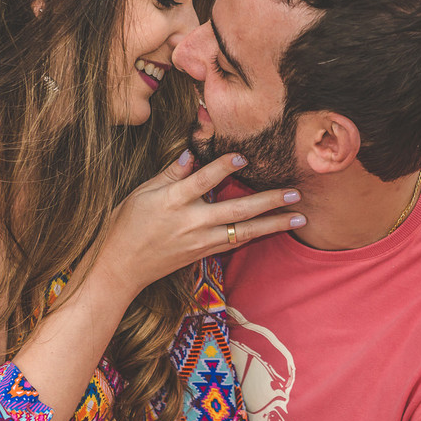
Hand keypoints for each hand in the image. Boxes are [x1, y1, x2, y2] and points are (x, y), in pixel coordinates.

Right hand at [89, 151, 302, 298]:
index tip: (243, 156)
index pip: (202, 181)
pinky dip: (256, 234)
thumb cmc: (127, 224)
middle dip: (268, 201)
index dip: (222, 168)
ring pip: (243, 231)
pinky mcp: (203, 253)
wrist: (121, 268)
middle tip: (294, 192)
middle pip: (236, 210)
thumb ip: (170, 173)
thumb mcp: (142, 192)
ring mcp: (200, 241)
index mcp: (172, 201)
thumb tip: (192, 152)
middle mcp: (191, 222)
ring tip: (299, 216)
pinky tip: (275, 229)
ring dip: (273, 223)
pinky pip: (235, 242)